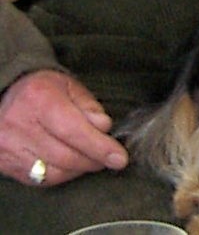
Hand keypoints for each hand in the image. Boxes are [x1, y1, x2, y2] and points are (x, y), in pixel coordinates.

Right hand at [0, 70, 127, 185]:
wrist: (4, 95)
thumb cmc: (44, 89)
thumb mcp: (70, 86)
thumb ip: (89, 106)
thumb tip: (104, 127)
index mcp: (40, 99)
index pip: (73, 130)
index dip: (99, 147)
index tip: (120, 158)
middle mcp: (20, 125)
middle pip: (65, 155)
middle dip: (94, 160)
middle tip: (110, 158)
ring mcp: (9, 147)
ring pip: (54, 172)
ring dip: (80, 169)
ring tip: (92, 159)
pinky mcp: (5, 164)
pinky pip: (40, 180)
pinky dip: (62, 175)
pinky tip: (73, 165)